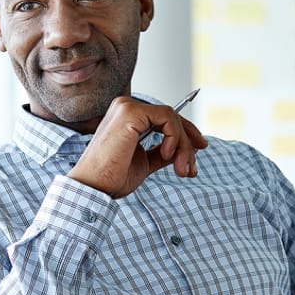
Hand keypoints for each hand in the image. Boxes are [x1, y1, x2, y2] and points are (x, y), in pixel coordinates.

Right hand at [68, 96, 207, 197]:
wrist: (94, 187)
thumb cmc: (112, 177)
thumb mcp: (145, 162)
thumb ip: (162, 152)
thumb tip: (185, 149)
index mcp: (127, 117)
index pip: (164, 118)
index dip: (185, 133)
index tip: (199, 149)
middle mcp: (126, 107)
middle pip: (171, 117)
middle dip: (188, 142)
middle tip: (192, 168)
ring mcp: (127, 107)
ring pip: (172, 118)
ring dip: (183, 145)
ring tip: (182, 169)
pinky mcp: (130, 112)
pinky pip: (167, 119)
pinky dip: (174, 138)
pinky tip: (168, 156)